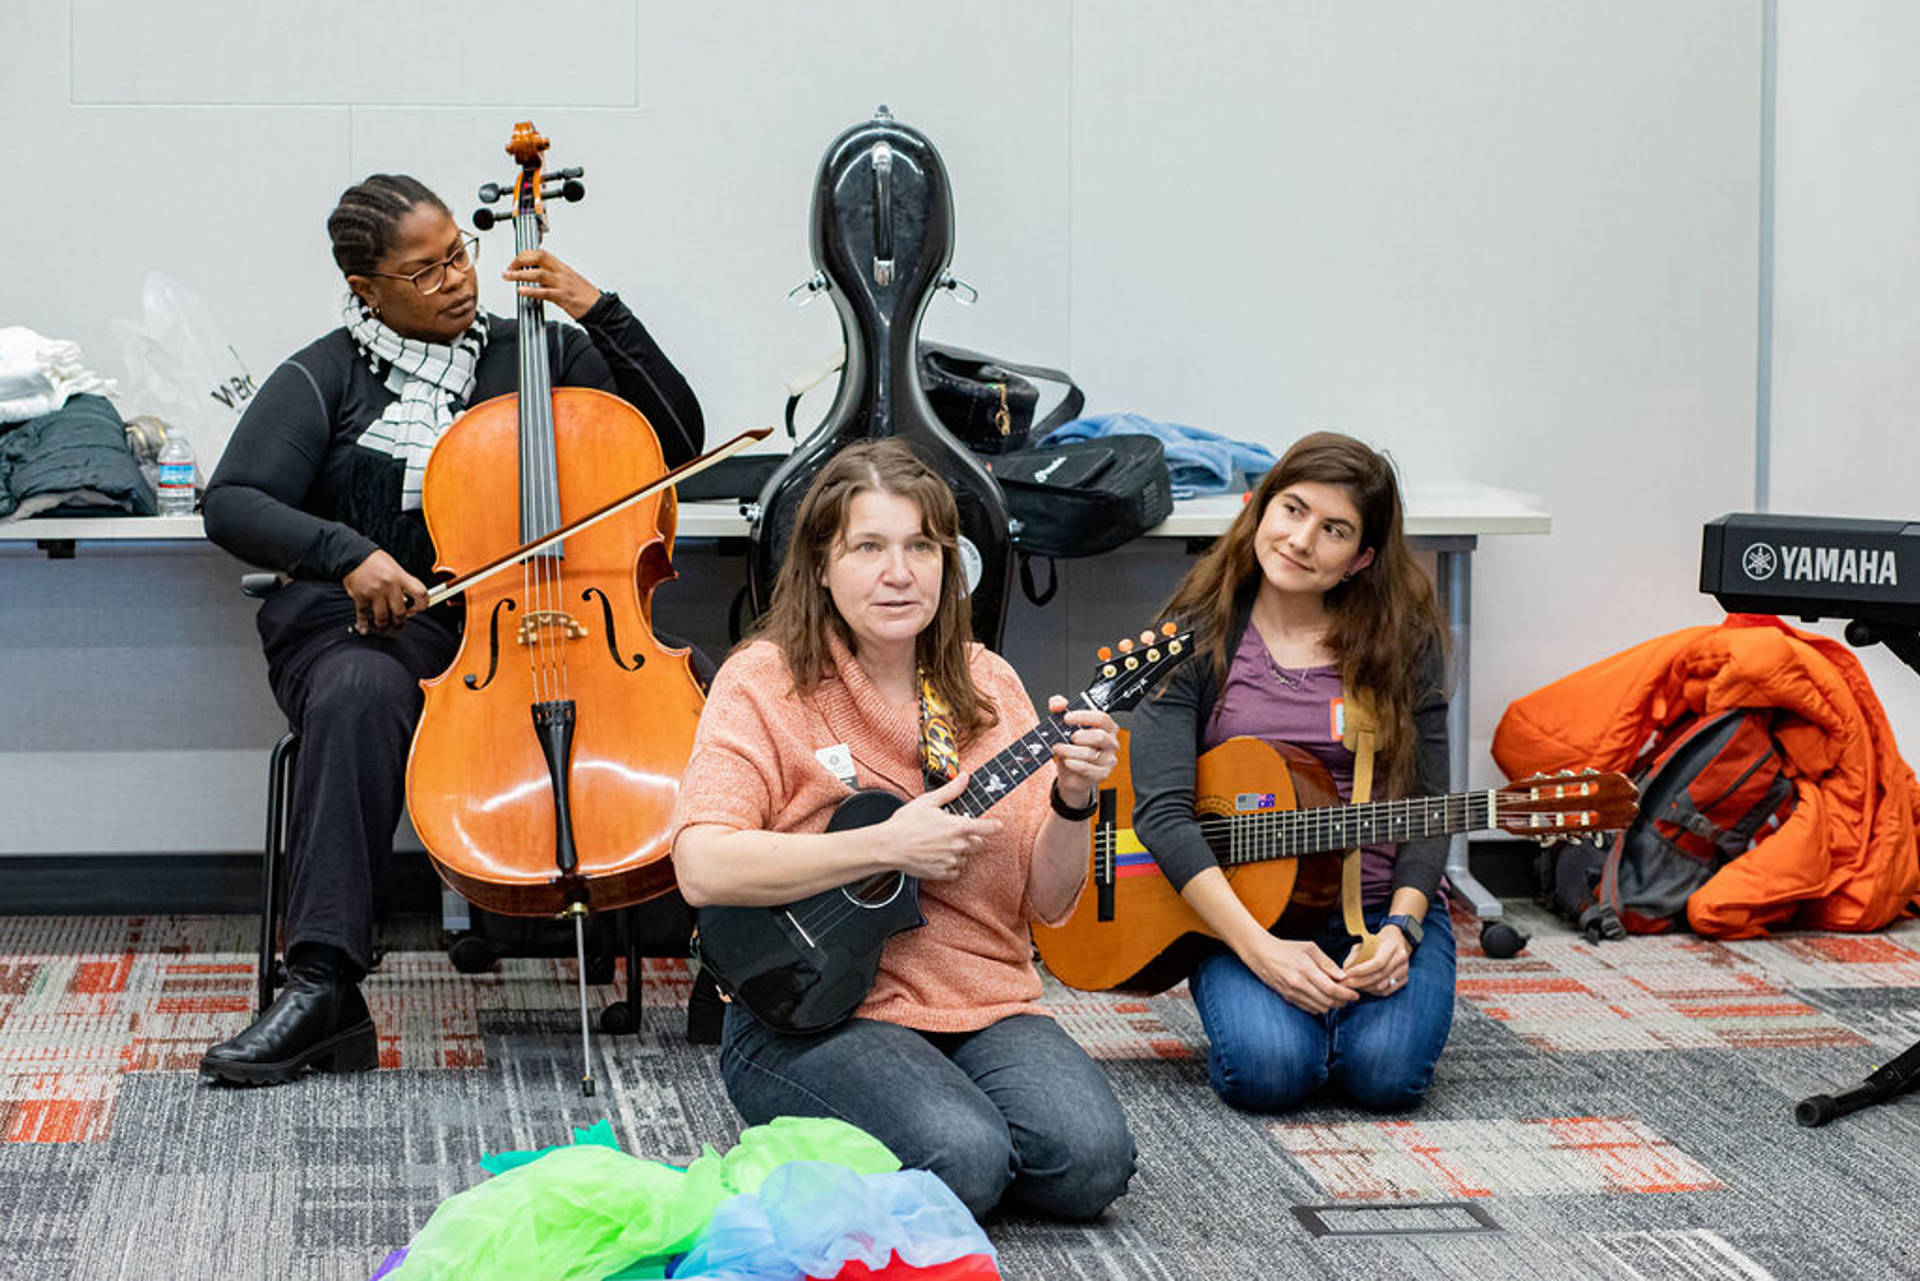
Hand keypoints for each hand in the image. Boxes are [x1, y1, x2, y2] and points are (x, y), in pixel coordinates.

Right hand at [343, 550, 427, 633]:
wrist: (353, 554)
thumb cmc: (375, 561)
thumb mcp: (395, 568)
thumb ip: (402, 585)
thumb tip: (408, 604)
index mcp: (401, 577)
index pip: (420, 594)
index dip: (423, 605)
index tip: (418, 610)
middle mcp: (389, 585)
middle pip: (400, 612)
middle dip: (400, 621)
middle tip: (398, 622)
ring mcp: (374, 592)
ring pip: (383, 618)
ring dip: (384, 625)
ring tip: (384, 625)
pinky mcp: (360, 596)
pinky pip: (363, 616)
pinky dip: (364, 624)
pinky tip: (364, 628)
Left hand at [503, 249, 601, 319]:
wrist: (599, 307)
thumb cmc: (584, 295)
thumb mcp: (567, 280)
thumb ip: (551, 276)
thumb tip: (534, 275)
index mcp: (561, 266)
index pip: (540, 253)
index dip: (524, 255)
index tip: (514, 263)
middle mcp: (561, 272)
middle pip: (538, 257)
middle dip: (519, 261)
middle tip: (508, 269)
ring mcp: (562, 284)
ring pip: (538, 273)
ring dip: (520, 275)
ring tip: (509, 277)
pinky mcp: (563, 297)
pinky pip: (544, 292)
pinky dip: (531, 291)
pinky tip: (522, 291)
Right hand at [879, 771, 1000, 882]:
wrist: (889, 846)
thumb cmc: (906, 823)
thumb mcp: (928, 801)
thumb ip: (950, 790)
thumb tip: (964, 777)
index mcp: (957, 826)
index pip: (986, 828)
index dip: (994, 826)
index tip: (998, 826)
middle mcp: (957, 845)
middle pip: (977, 844)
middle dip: (969, 838)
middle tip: (951, 833)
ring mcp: (951, 861)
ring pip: (965, 857)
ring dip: (958, 852)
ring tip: (939, 844)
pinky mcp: (942, 873)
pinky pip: (955, 871)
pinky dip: (949, 865)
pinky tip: (936, 856)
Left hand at [1047, 696, 1118, 810]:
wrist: (1072, 773)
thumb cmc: (1073, 747)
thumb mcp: (1065, 725)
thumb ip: (1060, 708)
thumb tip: (1057, 703)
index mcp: (1107, 728)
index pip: (1102, 718)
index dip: (1084, 716)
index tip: (1067, 717)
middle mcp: (1110, 743)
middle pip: (1100, 737)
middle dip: (1080, 736)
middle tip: (1068, 737)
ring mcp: (1108, 760)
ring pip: (1090, 754)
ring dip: (1070, 751)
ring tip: (1059, 748)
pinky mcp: (1102, 774)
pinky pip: (1088, 769)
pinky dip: (1075, 764)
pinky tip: (1067, 761)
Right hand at [1240, 933, 1357, 1013]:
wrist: (1260, 954)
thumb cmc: (1287, 948)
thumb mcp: (1310, 948)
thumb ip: (1327, 963)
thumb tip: (1343, 977)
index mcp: (1305, 970)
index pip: (1332, 989)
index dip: (1346, 994)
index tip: (1355, 994)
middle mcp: (1298, 985)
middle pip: (1328, 1001)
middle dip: (1342, 1001)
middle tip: (1348, 995)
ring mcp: (1292, 993)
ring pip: (1320, 1008)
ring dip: (1332, 1005)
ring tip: (1336, 996)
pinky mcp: (1287, 998)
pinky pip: (1309, 1009)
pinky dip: (1320, 1006)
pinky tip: (1322, 997)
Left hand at [1342, 926, 1412, 996]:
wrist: (1396, 940)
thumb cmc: (1377, 942)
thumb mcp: (1364, 943)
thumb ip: (1354, 956)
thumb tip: (1345, 971)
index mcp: (1392, 946)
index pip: (1378, 962)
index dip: (1362, 970)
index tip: (1348, 973)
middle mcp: (1401, 958)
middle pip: (1380, 976)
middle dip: (1360, 982)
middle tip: (1346, 983)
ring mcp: (1405, 970)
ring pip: (1382, 986)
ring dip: (1365, 987)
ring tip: (1354, 985)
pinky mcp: (1404, 980)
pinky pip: (1386, 991)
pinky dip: (1373, 991)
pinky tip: (1365, 987)